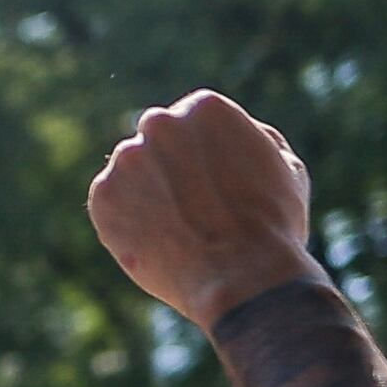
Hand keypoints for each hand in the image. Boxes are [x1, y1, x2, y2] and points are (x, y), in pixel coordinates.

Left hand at [87, 91, 329, 328]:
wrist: (241, 279)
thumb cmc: (271, 226)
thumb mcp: (284, 167)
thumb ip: (251, 139)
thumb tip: (228, 134)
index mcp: (205, 108)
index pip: (191, 122)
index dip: (202, 156)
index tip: (212, 184)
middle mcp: (159, 123)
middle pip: (158, 141)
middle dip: (170, 168)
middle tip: (191, 207)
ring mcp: (126, 159)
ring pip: (132, 172)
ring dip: (147, 194)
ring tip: (178, 230)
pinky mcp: (102, 196)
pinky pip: (112, 204)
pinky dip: (127, 222)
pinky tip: (157, 242)